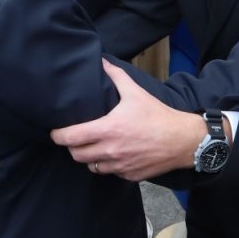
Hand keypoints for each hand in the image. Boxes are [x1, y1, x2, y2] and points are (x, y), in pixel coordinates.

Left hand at [51, 61, 216, 181]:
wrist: (183, 140)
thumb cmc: (159, 116)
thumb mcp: (136, 93)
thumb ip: (116, 77)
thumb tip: (103, 61)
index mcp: (107, 130)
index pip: (70, 138)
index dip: (58, 136)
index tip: (56, 133)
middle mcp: (110, 150)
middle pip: (77, 155)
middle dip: (73, 147)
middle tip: (76, 139)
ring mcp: (120, 165)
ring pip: (92, 167)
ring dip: (89, 158)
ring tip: (94, 147)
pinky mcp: (130, 175)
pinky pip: (111, 173)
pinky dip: (108, 166)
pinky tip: (114, 155)